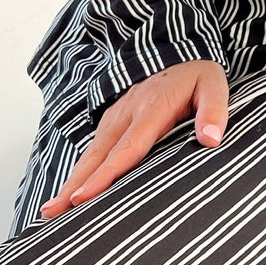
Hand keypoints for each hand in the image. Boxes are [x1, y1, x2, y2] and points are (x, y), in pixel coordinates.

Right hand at [40, 59, 228, 218]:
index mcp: (151, 109)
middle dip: (74, 186)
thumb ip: (214, 111)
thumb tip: (211, 140)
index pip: (126, 148)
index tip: (82, 198)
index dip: (104, 175)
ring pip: (91, 154)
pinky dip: (80, 170)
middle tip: (52, 213)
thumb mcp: (214, 86)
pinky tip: (71, 191)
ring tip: (51, 211)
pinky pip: (95, 149)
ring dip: (71, 181)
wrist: (178, 51)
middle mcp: (126, 114)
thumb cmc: (197, 75)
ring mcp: (116, 116)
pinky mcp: (114, 120)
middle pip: (97, 156)